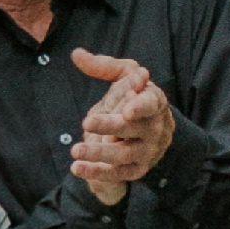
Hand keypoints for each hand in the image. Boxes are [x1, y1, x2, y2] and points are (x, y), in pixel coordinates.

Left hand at [69, 49, 174, 205]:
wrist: (148, 134)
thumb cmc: (134, 97)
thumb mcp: (124, 77)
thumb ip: (103, 66)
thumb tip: (76, 54)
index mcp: (154, 102)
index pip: (151, 103)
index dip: (140, 106)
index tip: (128, 109)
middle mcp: (154, 128)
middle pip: (132, 128)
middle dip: (110, 126)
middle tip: (87, 122)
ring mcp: (146, 151)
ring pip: (123, 154)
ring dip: (99, 152)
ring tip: (75, 150)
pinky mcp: (136, 169)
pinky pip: (117, 174)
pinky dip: (96, 172)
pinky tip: (77, 168)